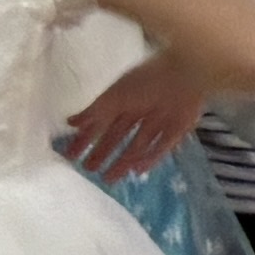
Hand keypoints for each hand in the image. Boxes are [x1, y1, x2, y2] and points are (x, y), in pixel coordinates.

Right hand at [64, 61, 212, 185]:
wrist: (184, 74)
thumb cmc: (144, 82)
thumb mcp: (112, 97)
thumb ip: (93, 113)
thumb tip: (70, 124)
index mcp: (124, 97)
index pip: (102, 122)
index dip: (87, 138)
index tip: (71, 155)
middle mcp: (141, 109)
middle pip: (119, 135)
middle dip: (104, 152)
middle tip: (89, 170)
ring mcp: (161, 119)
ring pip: (139, 145)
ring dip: (124, 161)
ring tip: (108, 179)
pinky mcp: (179, 128)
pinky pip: (161, 147)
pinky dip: (149, 159)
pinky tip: (136, 171)